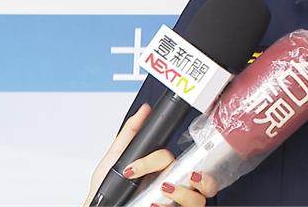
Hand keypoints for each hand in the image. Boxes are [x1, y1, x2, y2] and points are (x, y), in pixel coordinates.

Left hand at [84, 104, 216, 206]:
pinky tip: (154, 204)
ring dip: (183, 194)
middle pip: (202, 180)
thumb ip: (131, 132)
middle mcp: (172, 187)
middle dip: (195, 175)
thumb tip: (145, 110)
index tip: (139, 165)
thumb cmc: (105, 190)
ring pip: (199, 199)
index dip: (166, 159)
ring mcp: (173, 203)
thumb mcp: (115, 157)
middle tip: (171, 178)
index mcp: (163, 171)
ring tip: (162, 191)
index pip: (182, 159)